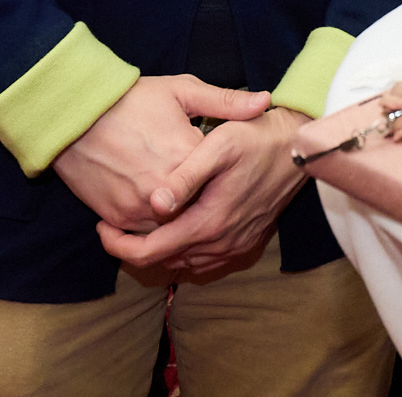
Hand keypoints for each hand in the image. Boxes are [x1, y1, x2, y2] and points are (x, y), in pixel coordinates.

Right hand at [51, 75, 271, 234]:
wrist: (73, 117)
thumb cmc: (131, 100)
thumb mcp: (180, 91)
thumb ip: (225, 101)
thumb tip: (264, 102)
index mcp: (185, 157)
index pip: (221, 178)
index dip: (229, 173)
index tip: (236, 167)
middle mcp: (163, 190)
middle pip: (200, 208)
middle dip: (208, 200)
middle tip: (217, 193)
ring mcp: (138, 208)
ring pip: (173, 227)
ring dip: (183, 218)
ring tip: (192, 205)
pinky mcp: (117, 218)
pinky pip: (145, 233)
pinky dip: (156, 226)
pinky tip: (166, 211)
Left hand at [96, 107, 310, 279]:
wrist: (300, 147)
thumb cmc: (256, 138)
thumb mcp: (219, 145)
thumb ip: (185, 176)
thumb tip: (154, 203)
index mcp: (209, 222)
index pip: (150, 252)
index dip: (118, 246)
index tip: (101, 227)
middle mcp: (222, 243)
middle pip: (163, 262)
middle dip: (133, 248)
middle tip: (112, 227)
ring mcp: (236, 247)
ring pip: (183, 264)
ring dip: (159, 250)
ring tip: (139, 227)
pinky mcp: (246, 244)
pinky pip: (205, 262)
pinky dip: (183, 252)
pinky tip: (176, 230)